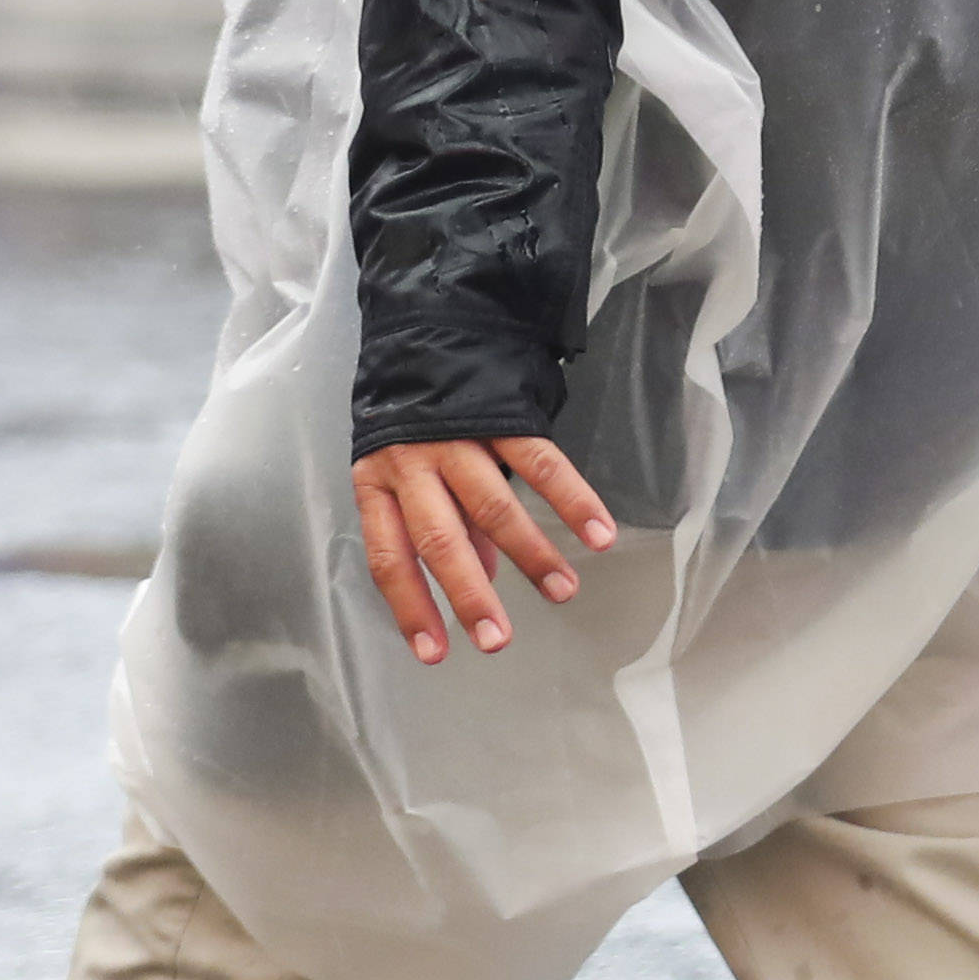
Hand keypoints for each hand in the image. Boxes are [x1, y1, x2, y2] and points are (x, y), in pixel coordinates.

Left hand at [350, 437, 616, 665]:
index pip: (390, 558)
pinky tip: (599, 531)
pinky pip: (540, 463)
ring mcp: (459, 439)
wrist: (436, 326)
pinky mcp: (503, 415)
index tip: (436, 653)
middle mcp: (413, 465)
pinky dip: (572, 498)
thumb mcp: (405, 468)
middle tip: (498, 641)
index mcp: (378, 483)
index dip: (412, 607)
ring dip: (532, 555)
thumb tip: (478, 576)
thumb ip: (439, 521)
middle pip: (440, 540)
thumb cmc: (417, 414)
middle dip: (471, 596)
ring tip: (562, 591)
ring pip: (494, 507)